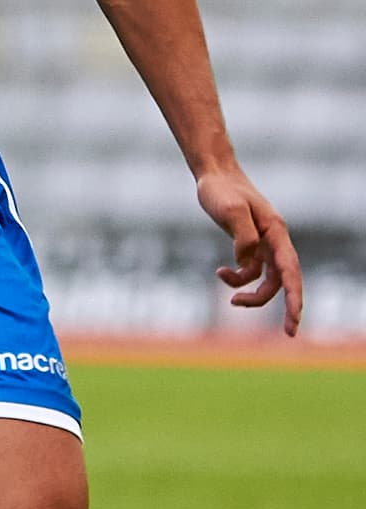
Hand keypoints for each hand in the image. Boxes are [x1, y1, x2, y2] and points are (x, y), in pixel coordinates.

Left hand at [196, 167, 302, 336]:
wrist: (213, 175)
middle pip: (284, 280)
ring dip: (251, 294)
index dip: (295, 297)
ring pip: (266, 280)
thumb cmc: (222, 190)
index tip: (295, 319)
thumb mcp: (230, 210)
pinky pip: (249, 272)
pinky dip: (236, 278)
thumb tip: (246, 263)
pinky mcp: (250, 246)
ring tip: (232, 302)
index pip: (290, 271)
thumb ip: (242, 238)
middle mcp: (274, 240)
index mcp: (276, 232)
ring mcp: (263, 244)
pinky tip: (221, 272)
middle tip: (289, 333)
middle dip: (287, 307)